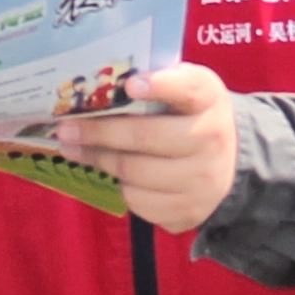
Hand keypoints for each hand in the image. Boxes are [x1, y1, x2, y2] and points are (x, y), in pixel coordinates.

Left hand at [49, 63, 242, 235]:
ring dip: (101, 160)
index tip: (130, 86)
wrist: (229, 163)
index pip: (188, 88)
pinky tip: (117, 174)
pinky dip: (122, 187)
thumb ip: (154, 81)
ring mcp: (204, 181)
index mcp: (209, 99)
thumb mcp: (185, 89)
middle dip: (99, 133)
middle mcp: (212, 140)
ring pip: (136, 173)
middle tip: (65, 129)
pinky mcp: (190, 212)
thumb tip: (95, 85)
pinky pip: (140, 202)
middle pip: (146, 137)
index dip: (160, 85)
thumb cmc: (191, 116)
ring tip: (77, 150)